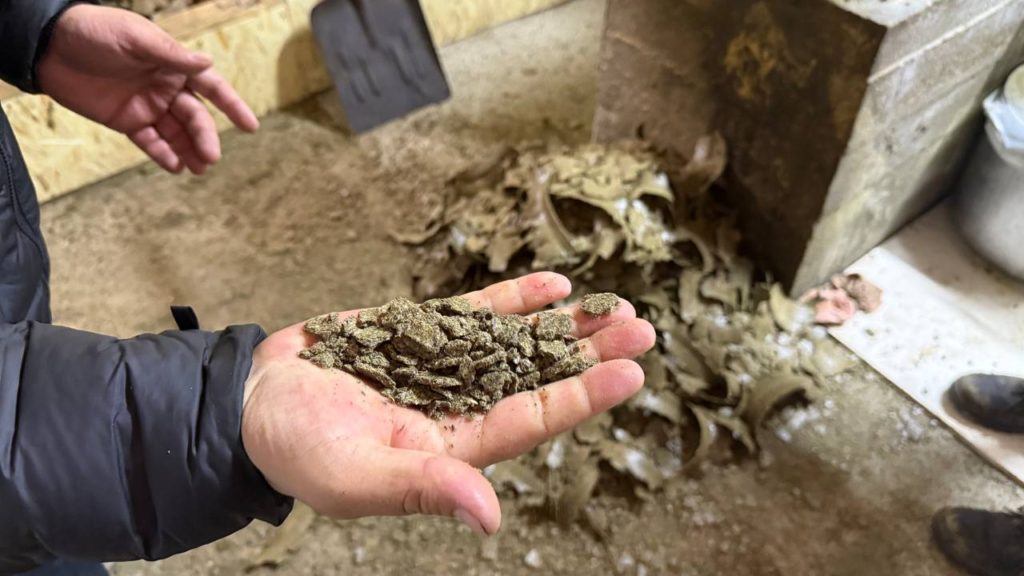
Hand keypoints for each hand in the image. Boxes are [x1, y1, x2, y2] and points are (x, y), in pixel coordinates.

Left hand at [37, 4, 258, 174]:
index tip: (249, 126)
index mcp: (173, 65)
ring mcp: (147, 106)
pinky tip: (174, 166)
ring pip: (176, 133)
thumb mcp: (135, 38)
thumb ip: (172, 55)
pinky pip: (150, 141)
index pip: (210, 87)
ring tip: (200, 169)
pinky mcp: (127, 121)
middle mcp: (165, 87)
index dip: (232, 105)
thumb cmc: (95, 32)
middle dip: (205, 137)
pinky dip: (162, 154)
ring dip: (189, 150)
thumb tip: (208, 63)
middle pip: (194, 116)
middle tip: (212, 156)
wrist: (49, 47)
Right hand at [241, 273, 655, 534]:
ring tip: (613, 307)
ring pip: (517, 342)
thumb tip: (490, 518)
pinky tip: (554, 286)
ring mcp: (444, 365)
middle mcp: (459, 405)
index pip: (531, 421)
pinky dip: (514, 300)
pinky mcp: (421, 331)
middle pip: (538, 378)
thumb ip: (421, 489)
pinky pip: (477, 313)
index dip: (582, 397)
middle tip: (641, 330)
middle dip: (588, 354)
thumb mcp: (355, 478)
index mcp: (451, 447)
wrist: (256, 405)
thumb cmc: (298, 451)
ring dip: (563, 325)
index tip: (630, 373)